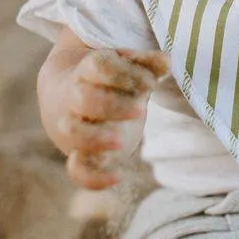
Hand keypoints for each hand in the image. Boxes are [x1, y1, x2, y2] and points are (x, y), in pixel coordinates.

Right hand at [58, 48, 168, 189]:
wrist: (71, 98)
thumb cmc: (109, 80)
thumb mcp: (127, 67)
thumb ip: (147, 63)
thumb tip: (167, 60)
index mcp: (87, 70)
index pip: (99, 66)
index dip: (125, 73)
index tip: (151, 82)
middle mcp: (75, 98)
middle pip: (84, 98)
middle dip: (112, 105)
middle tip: (140, 110)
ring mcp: (75, 127)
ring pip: (73, 131)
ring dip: (95, 138)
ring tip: (120, 142)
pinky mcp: (81, 155)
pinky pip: (77, 170)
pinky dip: (93, 178)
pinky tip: (118, 177)